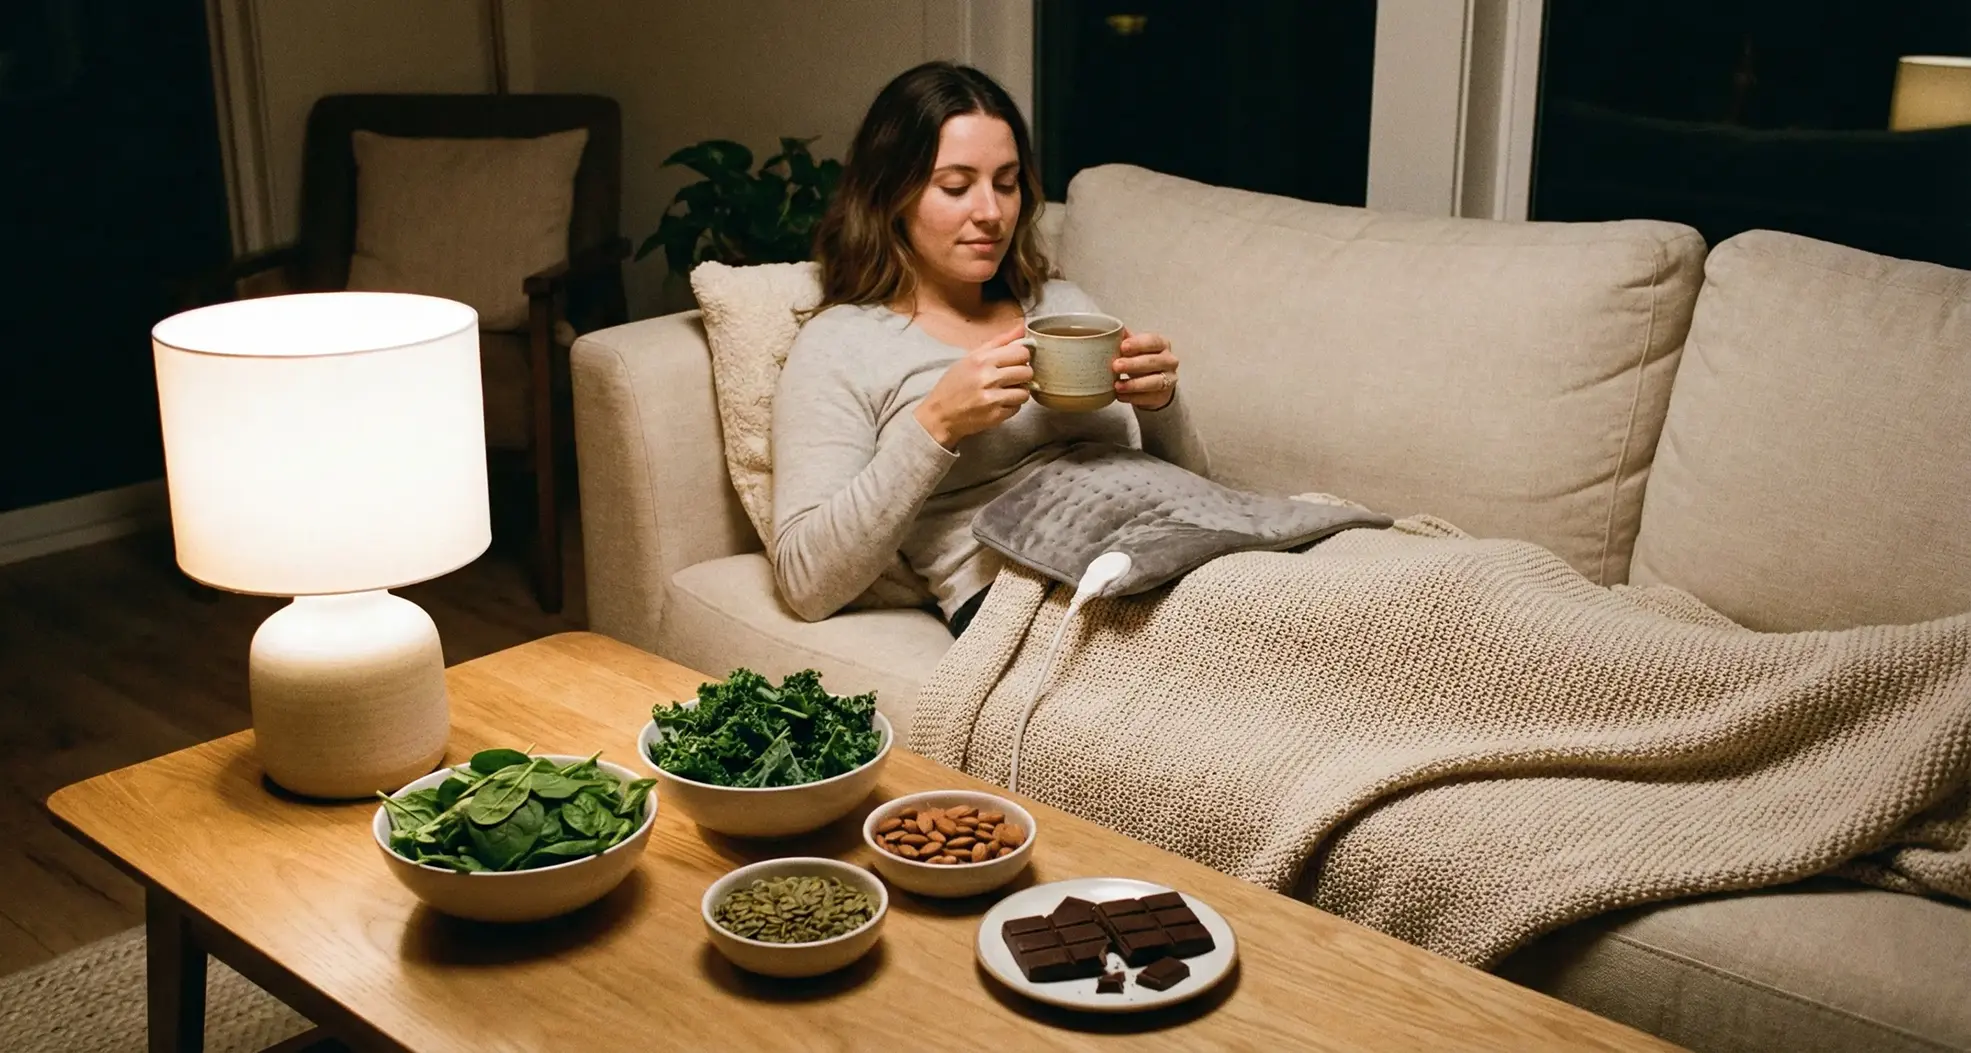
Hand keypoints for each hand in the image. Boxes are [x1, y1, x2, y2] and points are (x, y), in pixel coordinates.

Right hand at [913, 323, 1032, 446]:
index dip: (1022, 357)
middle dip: (1022, 375)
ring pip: (1025, 392)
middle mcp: (988, 378)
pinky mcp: (995, 416)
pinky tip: (998, 403)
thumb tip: (1022, 328)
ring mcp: (992, 398)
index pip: (1021, 352)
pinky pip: (1017, 408)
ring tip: (1004, 392)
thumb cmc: (954, 385)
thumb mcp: (970, 358)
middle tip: (1010, 378)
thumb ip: (998, 342)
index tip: (1015, 361)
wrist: (939, 415)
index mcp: (982, 360)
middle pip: (1027, 372)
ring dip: (1018, 392)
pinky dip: (1011, 406)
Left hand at [1113, 329, 1178, 409]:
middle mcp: (1169, 361)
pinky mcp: (1163, 396)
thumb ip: (1125, 339)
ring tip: (1117, 385)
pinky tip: (1120, 395)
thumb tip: (1112, 330)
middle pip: (1154, 361)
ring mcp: (1169, 379)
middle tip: (1116, 365)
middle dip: (1134, 364)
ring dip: (1134, 384)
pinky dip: (1133, 397)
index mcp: (1162, 344)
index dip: (1138, 344)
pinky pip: (1149, 398)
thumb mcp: (1135, 348)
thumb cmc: (1142, 360)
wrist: (1153, 384)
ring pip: (1154, 381)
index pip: (1153, 341)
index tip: (1123, 346)